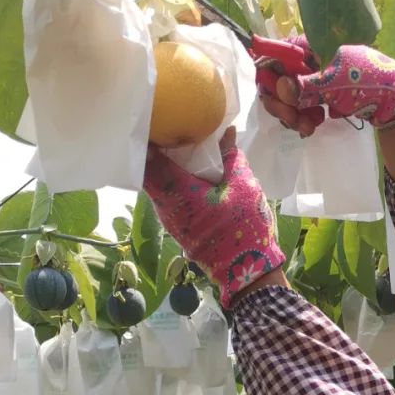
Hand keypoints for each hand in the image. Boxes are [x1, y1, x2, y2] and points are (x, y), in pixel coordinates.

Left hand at [143, 129, 284, 307]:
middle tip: (164, 132)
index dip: (148, 141)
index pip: (151, 161)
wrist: (246, 271)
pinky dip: (170, 185)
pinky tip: (185, 176)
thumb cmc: (245, 226)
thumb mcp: (243, 186)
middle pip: (149, 175)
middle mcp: (167, 207)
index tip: (153, 122)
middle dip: (153, 154)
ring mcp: (170, 221)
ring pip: (156, 189)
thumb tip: (227, 132)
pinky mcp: (178, 229)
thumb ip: (232, 157)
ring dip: (161, 171)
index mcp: (179, 192)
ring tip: (174, 150)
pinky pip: (166, 200)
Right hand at [258, 44, 394, 137]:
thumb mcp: (332, 83)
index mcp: (310, 47)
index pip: (276, 55)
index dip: (269, 75)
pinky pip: (302, 108)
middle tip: (291, 120)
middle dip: (281, 103)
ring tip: (305, 128)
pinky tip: (311, 127)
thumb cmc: (365, 81)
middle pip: (278, 80)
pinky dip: (303, 119)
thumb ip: (303, 86)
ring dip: (292, 115)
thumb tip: (277, 88)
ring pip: (289, 98)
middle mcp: (308, 61)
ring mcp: (314, 81)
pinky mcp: (320, 98)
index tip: (275, 96)